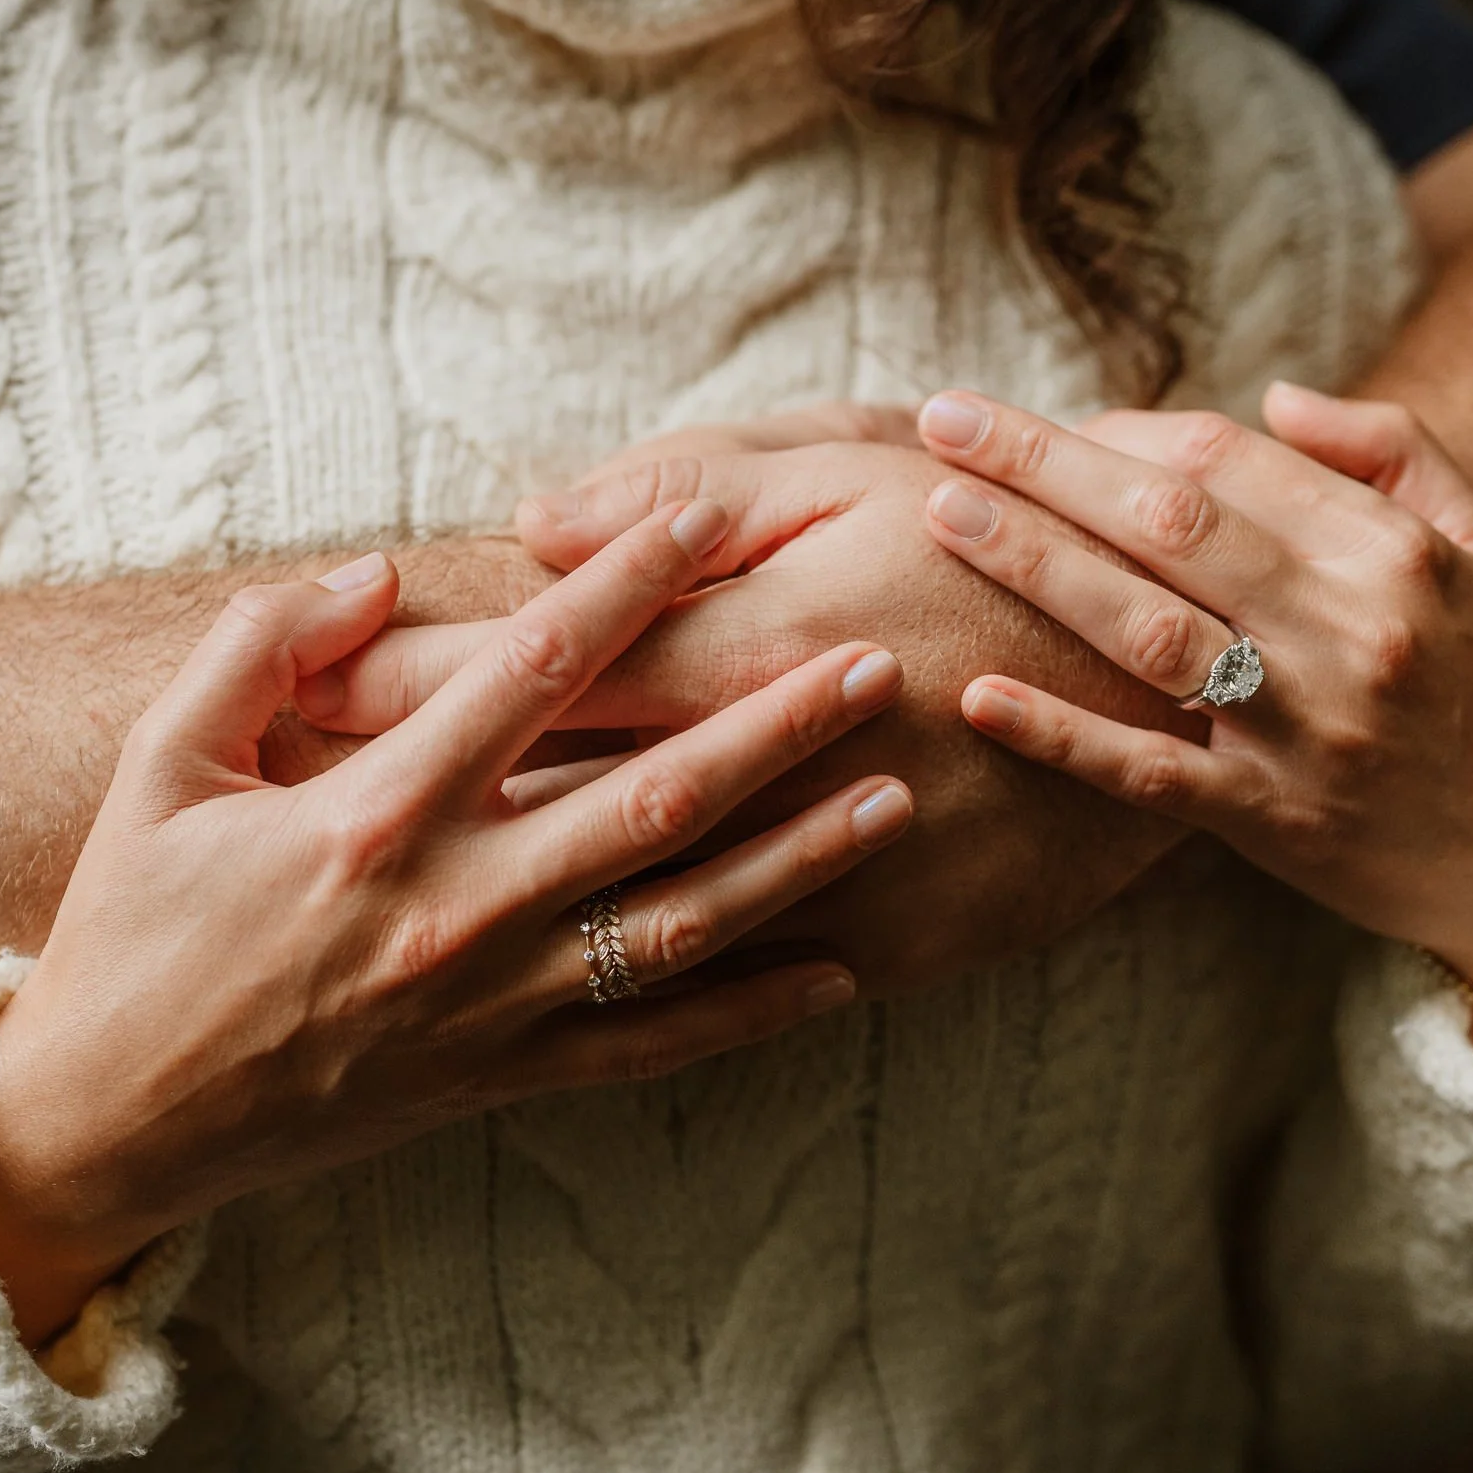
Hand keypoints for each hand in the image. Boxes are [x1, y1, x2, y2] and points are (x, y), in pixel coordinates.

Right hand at [0, 504, 915, 1343]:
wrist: (106, 1122)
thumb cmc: (128, 929)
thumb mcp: (156, 767)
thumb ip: (259, 650)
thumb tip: (381, 575)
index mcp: (367, 817)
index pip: (529, 672)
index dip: (626, 584)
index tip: (705, 519)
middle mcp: (451, 908)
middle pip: (650, 796)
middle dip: (774, 721)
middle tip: (875, 657)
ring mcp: (488, 1004)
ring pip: (677, 922)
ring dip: (796, 858)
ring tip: (895, 797)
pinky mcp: (499, 1078)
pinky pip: (648, 1048)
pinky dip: (748, 1015)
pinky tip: (843, 978)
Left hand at [292, 434, 1198, 994]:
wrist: (1194, 670)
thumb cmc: (1005, 534)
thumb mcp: (850, 464)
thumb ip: (683, 494)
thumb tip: (535, 527)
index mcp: (732, 649)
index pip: (518, 667)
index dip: (394, 672)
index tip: (289, 685)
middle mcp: (751, 785)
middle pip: (537, 798)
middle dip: (399, 802)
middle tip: (277, 811)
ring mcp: (813, 885)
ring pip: (616, 911)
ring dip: (490, 914)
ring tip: (368, 930)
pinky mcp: (885, 953)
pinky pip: (735, 991)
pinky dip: (639, 993)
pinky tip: (555, 1008)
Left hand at [915, 385, 1472, 1070]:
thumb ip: (1393, 450)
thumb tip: (1272, 391)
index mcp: (1394, 551)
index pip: (1228, 459)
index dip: (1121, 432)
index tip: (1039, 427)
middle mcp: (1351, 630)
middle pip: (1169, 522)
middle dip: (1044, 465)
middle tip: (944, 421)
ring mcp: (1309, 731)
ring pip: (1149, 631)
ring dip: (1038, 568)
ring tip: (944, 516)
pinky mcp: (1275, 823)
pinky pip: (1151, 773)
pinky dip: (1063, 735)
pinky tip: (980, 695)